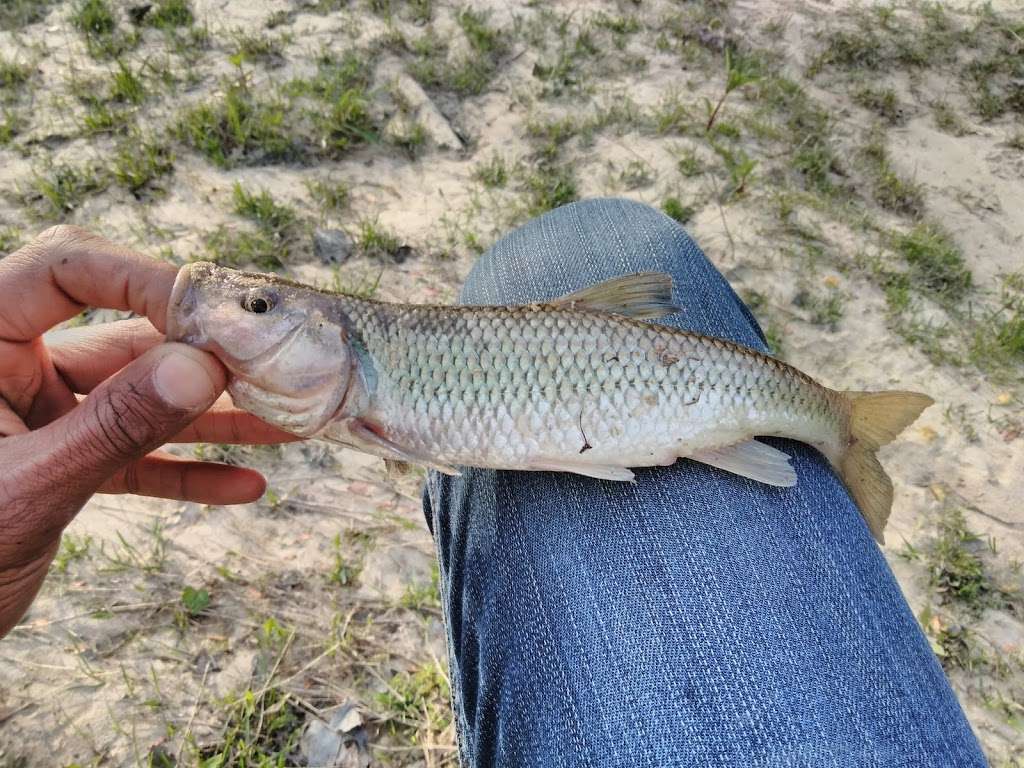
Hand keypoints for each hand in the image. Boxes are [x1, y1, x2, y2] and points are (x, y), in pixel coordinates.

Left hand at [0, 226, 292, 637]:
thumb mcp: (27, 487)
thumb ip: (114, 426)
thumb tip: (201, 367)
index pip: (65, 274)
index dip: (143, 280)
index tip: (216, 316)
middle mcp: (11, 370)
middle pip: (124, 339)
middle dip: (205, 359)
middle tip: (277, 369)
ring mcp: (37, 417)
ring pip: (141, 403)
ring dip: (212, 420)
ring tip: (287, 424)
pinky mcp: (59, 465)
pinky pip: (134, 459)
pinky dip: (185, 473)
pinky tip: (243, 484)